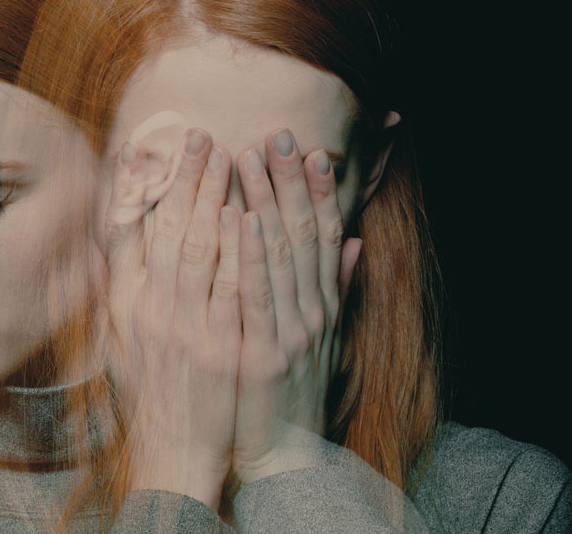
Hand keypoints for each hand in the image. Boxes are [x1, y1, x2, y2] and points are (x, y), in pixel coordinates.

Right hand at [104, 128, 240, 508]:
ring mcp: (186, 329)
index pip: (128, 234)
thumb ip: (116, 289)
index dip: (139, 188)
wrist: (174, 453)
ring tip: (227, 155)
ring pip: (197, 248)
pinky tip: (245, 215)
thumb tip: (111, 242)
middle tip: (200, 135)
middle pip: (166, 230)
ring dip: (212, 198)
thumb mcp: (120, 340)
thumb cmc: (150, 394)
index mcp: (125, 306)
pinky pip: (230, 289)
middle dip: (184, 179)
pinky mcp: (221, 348)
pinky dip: (236, 250)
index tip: (147, 147)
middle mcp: (150, 311)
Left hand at [230, 128, 361, 482]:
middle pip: (301, 233)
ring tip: (247, 156)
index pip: (323, 237)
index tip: (309, 150)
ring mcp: (290, 331)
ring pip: (277, 252)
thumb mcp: (320, 340)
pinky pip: (253, 292)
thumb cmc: (287, 391)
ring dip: (264, 201)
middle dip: (288, 181)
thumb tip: (353, 240)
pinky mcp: (262, 353)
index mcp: (321, 306)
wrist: (277, 454)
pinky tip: (235, 215)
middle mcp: (312, 313)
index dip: (318, 191)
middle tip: (275, 133)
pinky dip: (247, 252)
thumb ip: (333, 288)